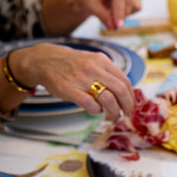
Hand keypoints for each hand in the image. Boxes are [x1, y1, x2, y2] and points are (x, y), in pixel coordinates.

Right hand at [11, 44, 134, 120]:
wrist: (44, 60)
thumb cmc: (71, 64)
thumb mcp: (92, 61)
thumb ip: (107, 73)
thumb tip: (124, 92)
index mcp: (102, 61)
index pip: (124, 81)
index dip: (131, 96)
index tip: (131, 105)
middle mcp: (94, 68)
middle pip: (120, 90)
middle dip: (127, 106)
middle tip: (127, 114)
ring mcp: (82, 79)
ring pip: (108, 99)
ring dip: (114, 111)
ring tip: (114, 116)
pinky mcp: (70, 90)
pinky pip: (90, 104)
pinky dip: (97, 110)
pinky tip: (96, 111)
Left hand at [73, 0, 141, 29]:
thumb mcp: (92, 6)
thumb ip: (103, 16)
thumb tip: (113, 27)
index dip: (119, 11)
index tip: (118, 26)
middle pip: (129, 0)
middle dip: (122, 15)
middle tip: (113, 25)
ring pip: (134, 5)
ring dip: (125, 15)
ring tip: (112, 13)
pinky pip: (137, 7)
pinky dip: (129, 13)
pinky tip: (119, 10)